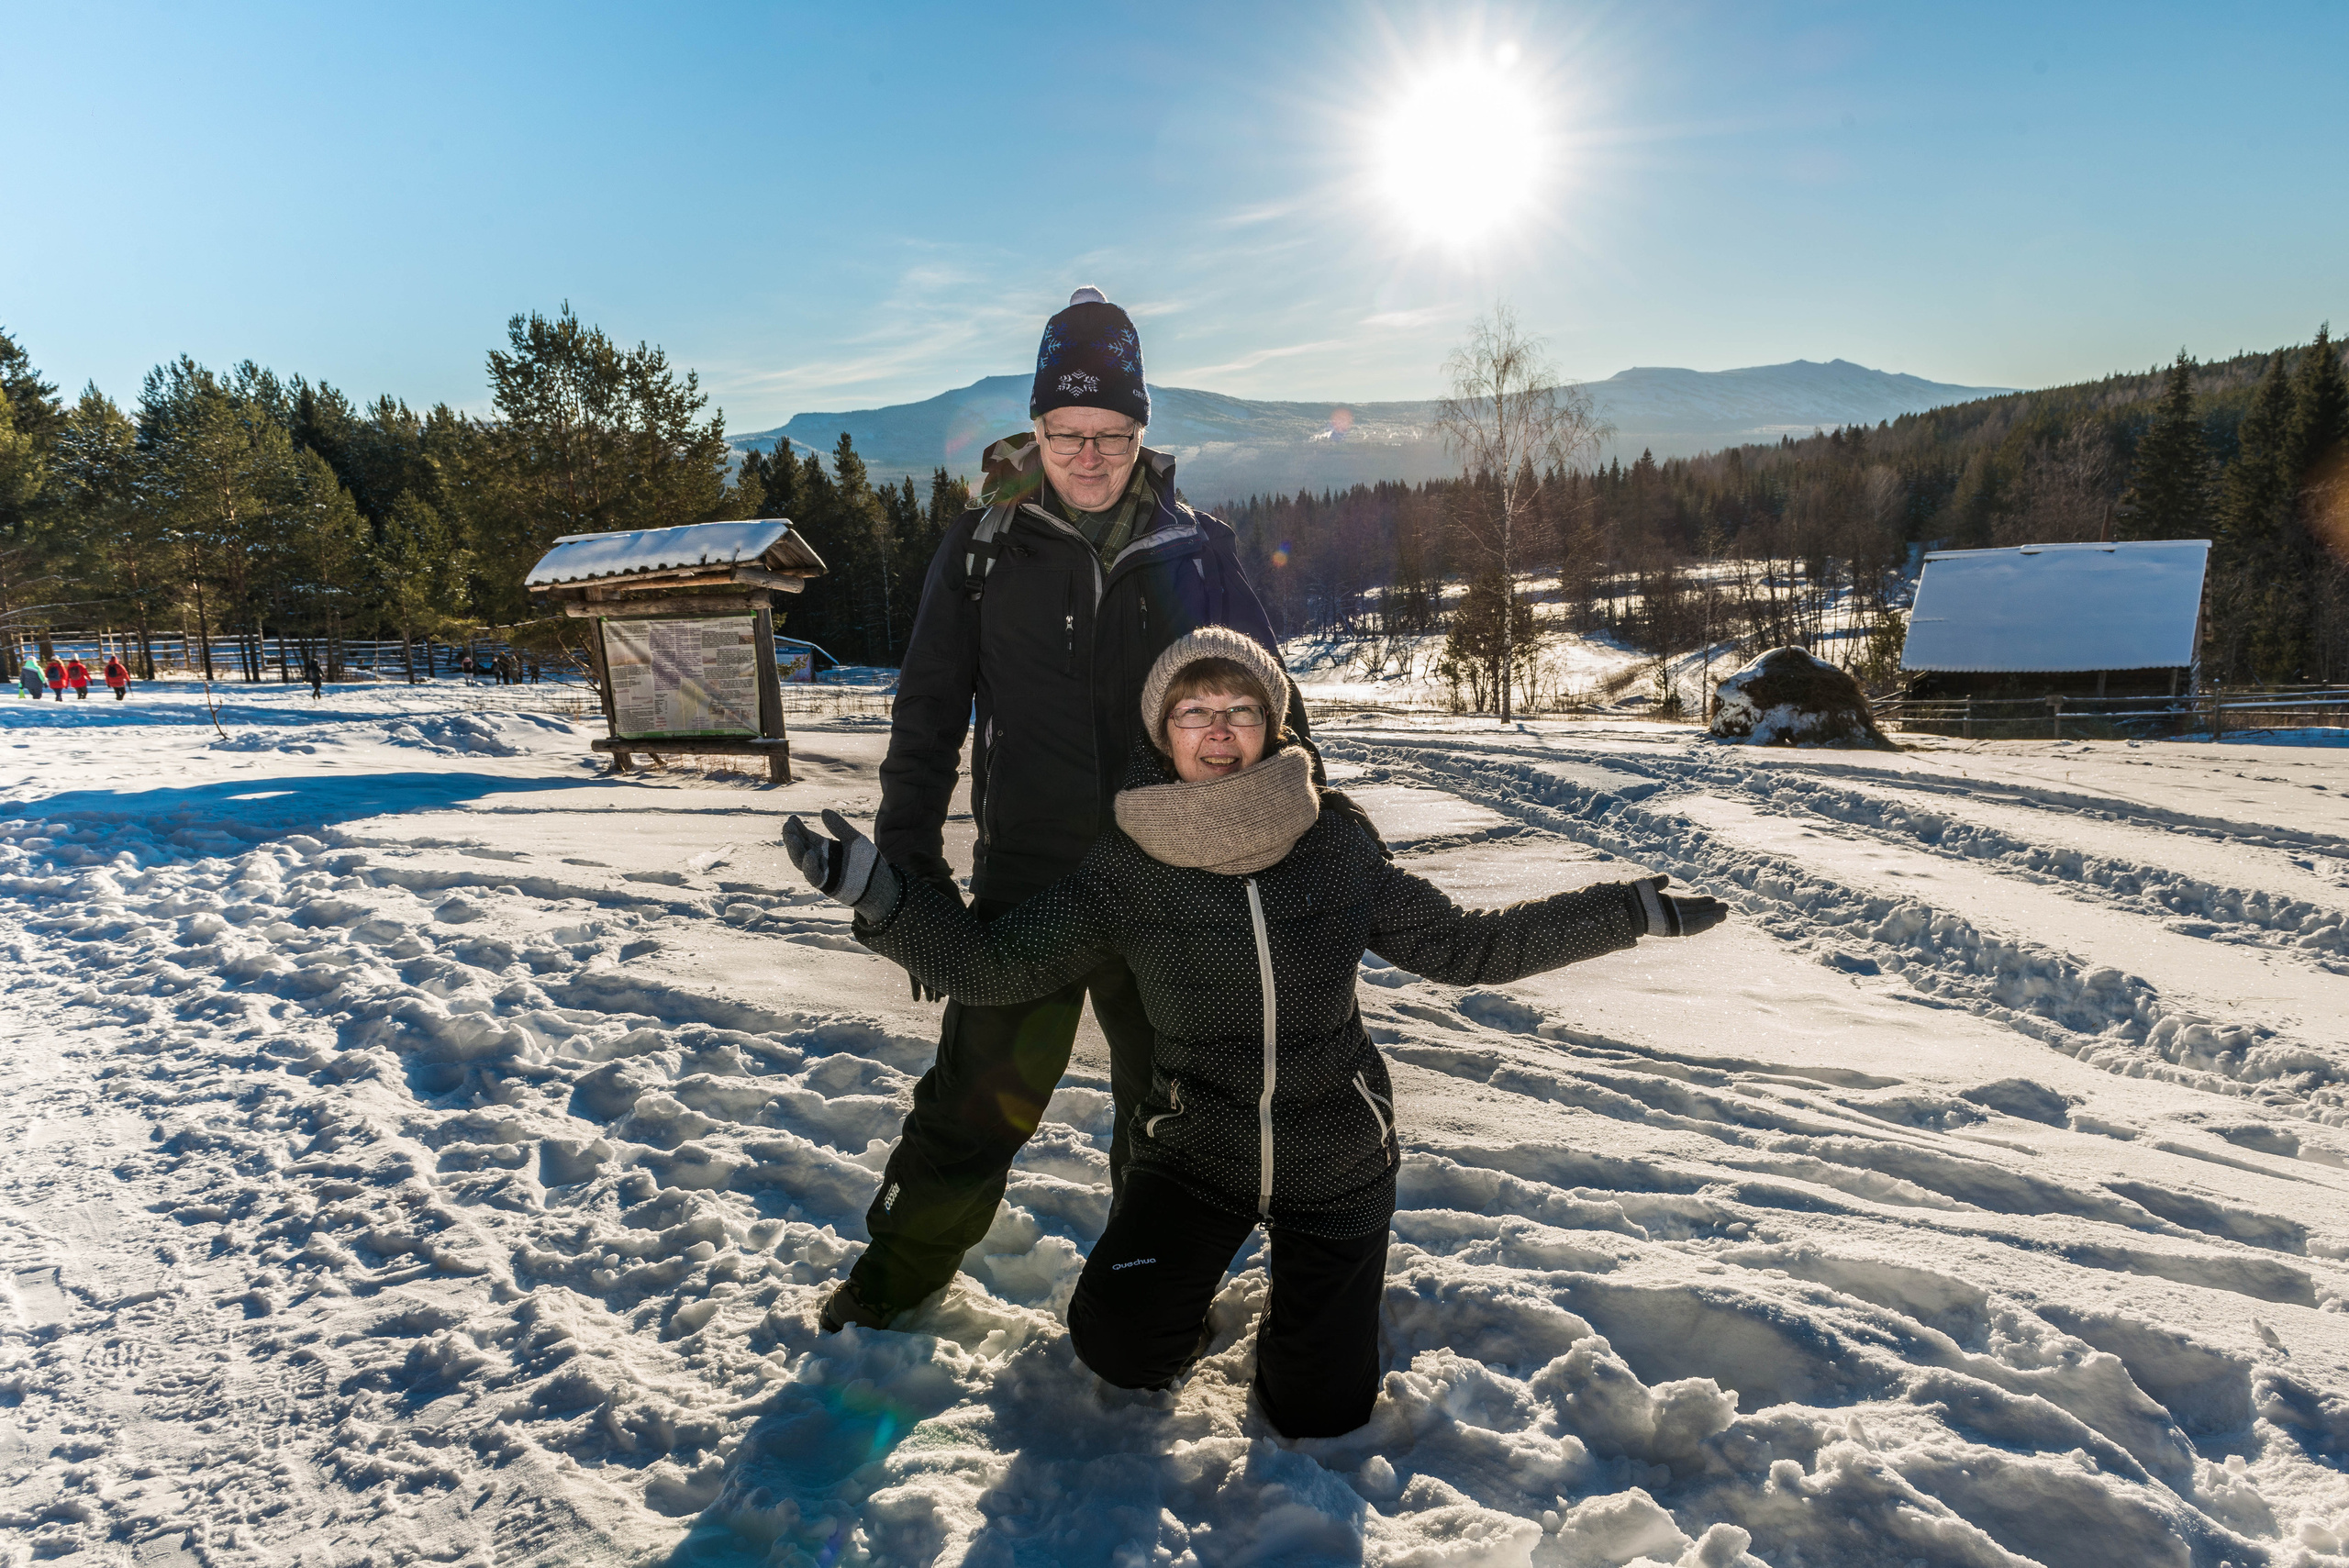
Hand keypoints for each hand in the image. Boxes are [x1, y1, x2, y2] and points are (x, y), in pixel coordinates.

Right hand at [781, 810, 899, 921]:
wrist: (879, 884)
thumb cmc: (867, 862)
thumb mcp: (854, 840)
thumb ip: (839, 827)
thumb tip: (823, 811)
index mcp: (825, 848)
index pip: (807, 837)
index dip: (798, 828)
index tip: (792, 818)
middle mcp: (820, 860)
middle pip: (800, 848)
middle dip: (792, 837)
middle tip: (787, 826)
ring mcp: (822, 873)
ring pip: (802, 862)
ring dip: (795, 850)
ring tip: (791, 836)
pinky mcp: (826, 885)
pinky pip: (814, 876)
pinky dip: (810, 866)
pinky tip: (809, 854)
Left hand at [1632, 874, 1726, 937]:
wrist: (1621, 907)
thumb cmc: (1629, 896)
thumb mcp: (1645, 886)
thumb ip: (1656, 882)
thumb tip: (1666, 878)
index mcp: (1663, 903)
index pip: (1686, 903)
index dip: (1700, 902)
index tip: (1713, 899)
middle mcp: (1668, 913)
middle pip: (1693, 912)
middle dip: (1709, 910)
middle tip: (1726, 908)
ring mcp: (1668, 922)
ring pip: (1693, 920)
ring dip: (1709, 918)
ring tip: (1724, 915)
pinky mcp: (1667, 929)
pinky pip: (1686, 928)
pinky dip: (1700, 925)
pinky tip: (1712, 921)